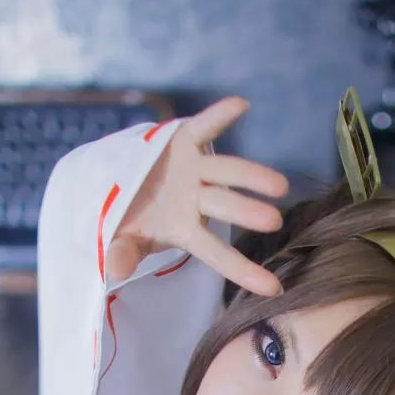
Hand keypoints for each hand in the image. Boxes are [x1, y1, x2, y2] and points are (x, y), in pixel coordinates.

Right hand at [107, 96, 288, 293]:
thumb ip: (123, 252)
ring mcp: (195, 169)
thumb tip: (114, 270)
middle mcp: (197, 198)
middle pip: (225, 206)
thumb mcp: (124, 237)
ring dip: (250, 175)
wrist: (118, 180)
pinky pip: (206, 127)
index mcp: (185, 228)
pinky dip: (220, 115)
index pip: (217, 253)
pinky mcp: (186, 140)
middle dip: (247, 212)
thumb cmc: (130, 216)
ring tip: (279, 185)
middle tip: (274, 220)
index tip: (275, 289)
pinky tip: (241, 105)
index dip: (243, 270)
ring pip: (225, 171)